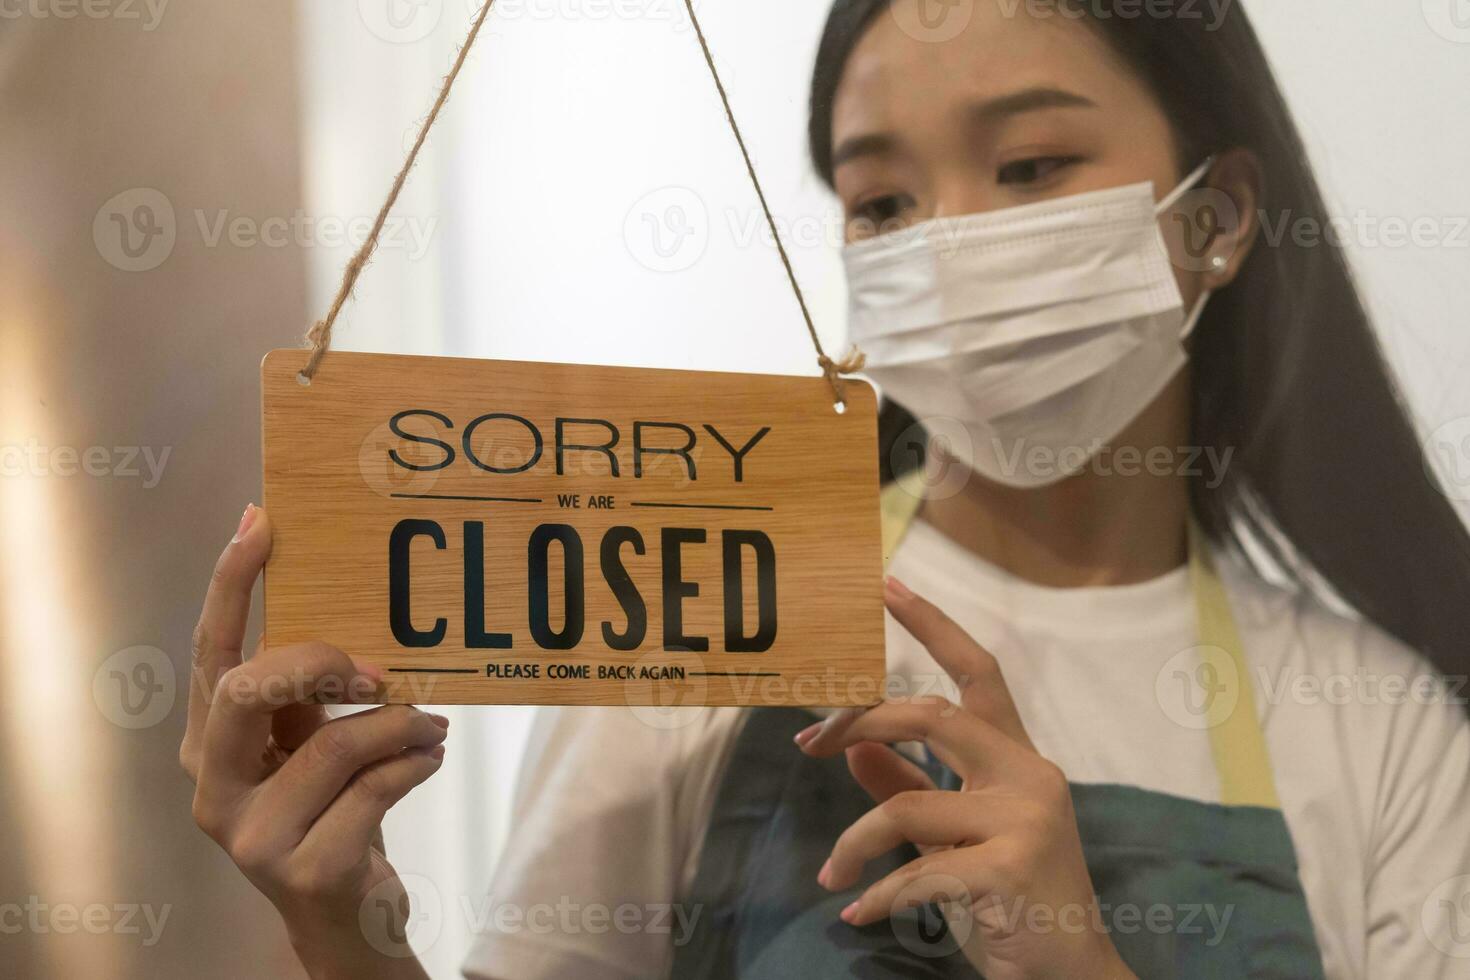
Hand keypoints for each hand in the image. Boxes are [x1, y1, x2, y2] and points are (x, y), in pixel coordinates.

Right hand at [179, 505, 441, 978]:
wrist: (346, 918)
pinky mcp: (306, 869)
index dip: (232, 584)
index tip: (261, 522)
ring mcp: (254, 835)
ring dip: (402, 724)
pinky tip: (431, 758)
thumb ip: (307, 693)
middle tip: (384, 673)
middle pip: (249, 689)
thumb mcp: (306, 746)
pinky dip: (417, 763)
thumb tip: (350, 603)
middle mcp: (213, 788)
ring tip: (434, 724)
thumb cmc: (331, 813)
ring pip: (334, 744)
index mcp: (209, 744)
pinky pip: (377, 788)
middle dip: (322, 662)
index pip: (211, 650)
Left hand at [795, 576, 1134, 979]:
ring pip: (906, 805)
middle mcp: (1029, 775)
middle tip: (807, 743)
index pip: (977, 673)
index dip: (932, 625)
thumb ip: (908, 785)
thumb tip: (854, 743)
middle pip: (929, 713)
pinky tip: (857, 914)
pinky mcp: (1009, 868)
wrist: (1068, 978)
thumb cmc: (1009, 903)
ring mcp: (1024, 820)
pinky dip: (876, 895)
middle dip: (858, 717)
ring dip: (854, 842)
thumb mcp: (952, 838)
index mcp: (1017, 759)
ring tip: (831, 874)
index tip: (886, 586)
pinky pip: (916, 870)